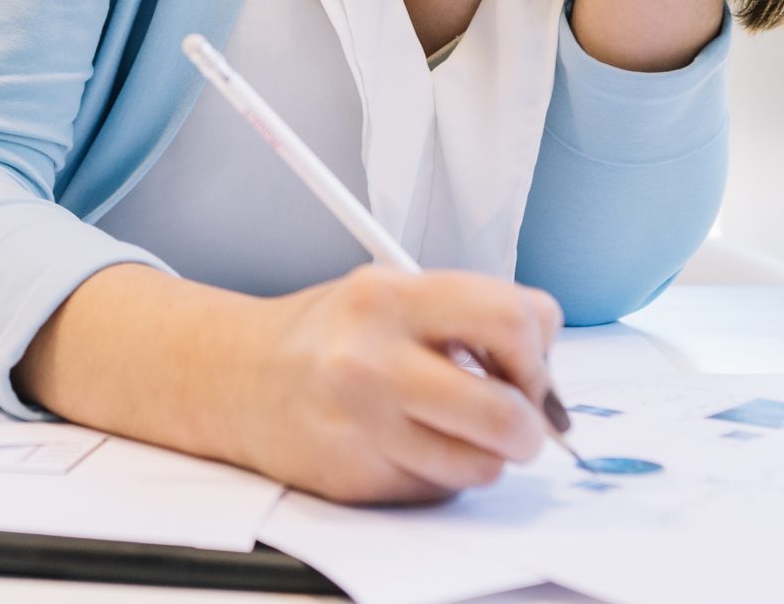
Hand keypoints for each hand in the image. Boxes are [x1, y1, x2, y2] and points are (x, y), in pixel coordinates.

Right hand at [232, 265, 560, 503]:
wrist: (237, 378)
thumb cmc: (328, 336)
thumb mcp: (393, 293)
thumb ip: (470, 318)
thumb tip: (546, 383)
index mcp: (389, 296)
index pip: (513, 318)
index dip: (537, 353)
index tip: (526, 367)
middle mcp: (372, 360)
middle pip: (506, 414)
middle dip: (530, 428)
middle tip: (517, 422)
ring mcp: (362, 425)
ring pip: (481, 466)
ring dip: (484, 457)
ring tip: (449, 429)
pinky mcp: (356, 478)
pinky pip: (439, 489)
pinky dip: (440, 474)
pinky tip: (407, 444)